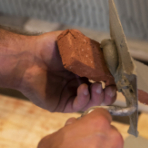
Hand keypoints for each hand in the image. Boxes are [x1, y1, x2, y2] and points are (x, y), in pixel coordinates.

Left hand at [0, 17, 116, 112]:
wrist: (27, 57)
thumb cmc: (48, 47)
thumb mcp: (75, 42)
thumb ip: (93, 50)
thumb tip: (110, 58)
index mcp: (83, 69)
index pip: (103, 77)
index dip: (113, 79)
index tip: (120, 79)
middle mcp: (78, 82)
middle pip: (101, 92)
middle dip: (110, 92)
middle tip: (112, 88)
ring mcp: (70, 94)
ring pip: (92, 101)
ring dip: (99, 95)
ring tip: (97, 87)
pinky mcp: (61, 104)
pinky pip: (78, 105)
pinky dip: (84, 98)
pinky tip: (82, 88)